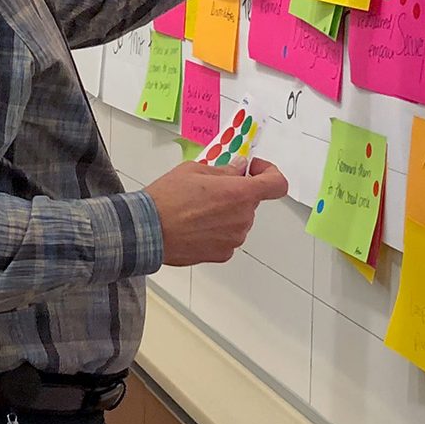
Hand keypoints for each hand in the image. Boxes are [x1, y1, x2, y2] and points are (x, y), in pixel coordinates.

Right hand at [144, 157, 288, 265]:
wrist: (147, 231)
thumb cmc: (166, 199)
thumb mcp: (193, 170)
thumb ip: (224, 170)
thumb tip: (239, 169)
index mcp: (238, 193)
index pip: (276, 184)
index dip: (270, 173)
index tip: (254, 170)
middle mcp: (242, 218)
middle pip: (251, 201)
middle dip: (236, 192)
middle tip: (209, 189)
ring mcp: (234, 239)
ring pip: (239, 219)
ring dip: (226, 212)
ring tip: (197, 210)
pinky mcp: (223, 254)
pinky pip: (228, 237)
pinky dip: (218, 230)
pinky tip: (196, 226)